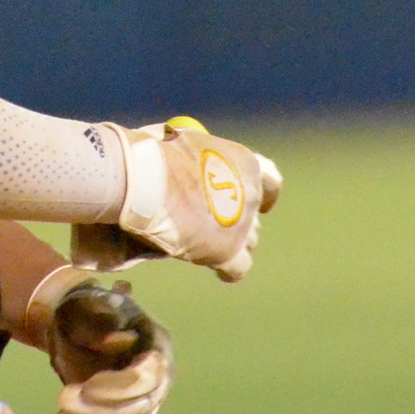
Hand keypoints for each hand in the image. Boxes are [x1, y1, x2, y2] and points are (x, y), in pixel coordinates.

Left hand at [28, 271, 174, 413]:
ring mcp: (148, 401)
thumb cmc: (84, 310)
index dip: (117, 388)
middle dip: (98, 409)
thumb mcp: (87, 305)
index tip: (85, 385)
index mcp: (157, 344)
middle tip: (61, 398)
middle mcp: (160, 377)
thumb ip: (102, 320)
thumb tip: (121, 340)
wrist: (75, 324)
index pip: (148, 378)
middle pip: (138, 408)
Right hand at [79, 119, 278, 279]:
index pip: (270, 181)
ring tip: (204, 244)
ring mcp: (241, 223)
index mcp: (245, 162)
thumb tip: (191, 163)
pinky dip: (228, 270)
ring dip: (231, 242)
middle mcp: (250, 193)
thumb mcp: (186, 144)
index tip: (260, 204)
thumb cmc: (155, 154)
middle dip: (239, 222)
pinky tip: (218, 270)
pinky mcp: (227, 250)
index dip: (265, 194)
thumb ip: (200, 157)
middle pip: (254, 216)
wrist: (144, 179)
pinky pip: (238, 268)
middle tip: (213, 225)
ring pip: (248, 242)